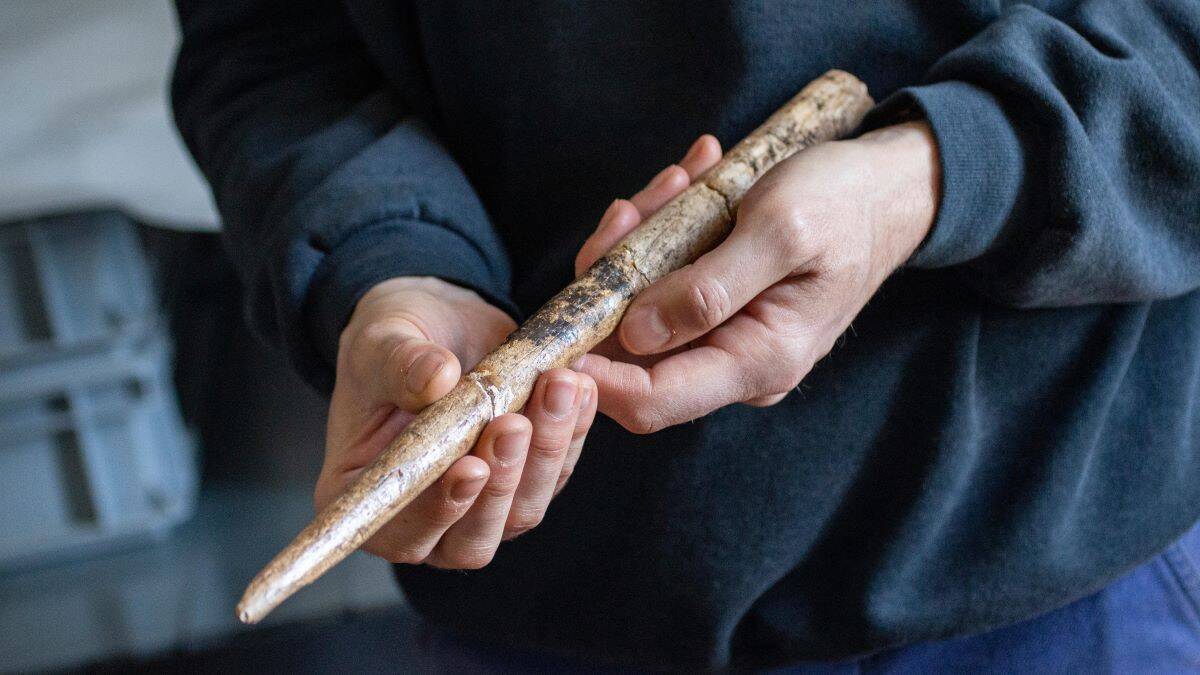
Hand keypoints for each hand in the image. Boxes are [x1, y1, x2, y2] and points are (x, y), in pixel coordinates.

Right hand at [318, 277, 596, 567]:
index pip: (399, 532)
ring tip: (557, 387)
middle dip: (503, 481)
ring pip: (522, 511)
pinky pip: (555, 473)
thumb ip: (402, 364)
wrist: (438, 323)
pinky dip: (571, 433)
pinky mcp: (523, 481)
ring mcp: (478, 507)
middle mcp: (421, 519)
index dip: (438, 511)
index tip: (470, 467)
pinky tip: (578, 388)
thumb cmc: (392, 340)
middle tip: (516, 422)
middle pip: (471, 539)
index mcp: (367, 495)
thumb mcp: (383, 341)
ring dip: (546, 452)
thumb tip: (437, 377)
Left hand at [574, 122, 939, 432]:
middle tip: (633, 207)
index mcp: (759, 361)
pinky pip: (665, 282)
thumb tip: (636, 336)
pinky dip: (662, 233)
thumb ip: (709, 289)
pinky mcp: (718, 309)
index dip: (594, 380)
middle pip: (634, 350)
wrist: (888, 190)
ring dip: (641, 241)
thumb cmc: (844, 203)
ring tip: (679, 179)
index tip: (555, 337)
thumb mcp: (781, 230)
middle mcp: (736, 363)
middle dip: (615, 276)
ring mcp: (725, 337)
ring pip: (642, 308)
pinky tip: (689, 183)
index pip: (653, 401)